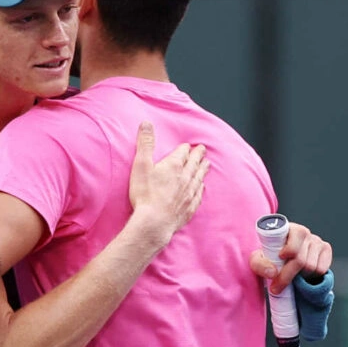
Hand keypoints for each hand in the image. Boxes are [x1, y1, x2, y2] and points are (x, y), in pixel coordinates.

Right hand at [127, 122, 209, 243]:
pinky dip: (201, 189)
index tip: (188, 146)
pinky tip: (202, 188)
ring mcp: (189, 193)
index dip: (185, 148)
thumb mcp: (141, 165)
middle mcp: (185, 178)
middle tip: (203, 150)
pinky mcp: (189, 208)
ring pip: (199, 178)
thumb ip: (145, 143)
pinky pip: (199, 195)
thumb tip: (147, 124)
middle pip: (195, 163)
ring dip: (203, 170)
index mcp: (174, 166)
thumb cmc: (145, 194)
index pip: (183, 152)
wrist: (154, 222)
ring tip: (206, 165)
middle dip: (198, 156)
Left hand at [250, 222, 331, 294]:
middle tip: (277, 287)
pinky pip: (322, 269)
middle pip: (302, 258)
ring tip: (291, 276)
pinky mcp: (326, 251)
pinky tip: (302, 275)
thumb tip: (273, 272)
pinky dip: (312, 277)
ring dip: (300, 277)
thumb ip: (260, 265)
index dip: (290, 249)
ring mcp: (317, 241)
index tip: (280, 257)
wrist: (280, 261)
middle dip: (288, 275)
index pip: (297, 235)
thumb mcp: (257, 260)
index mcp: (289, 229)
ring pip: (312, 266)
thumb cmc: (268, 257)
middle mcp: (305, 233)